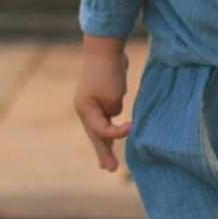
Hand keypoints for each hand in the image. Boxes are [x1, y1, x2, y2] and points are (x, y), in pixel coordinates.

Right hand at [75, 36, 132, 171]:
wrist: (105, 49)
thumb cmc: (108, 72)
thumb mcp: (113, 96)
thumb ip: (113, 111)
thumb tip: (113, 115)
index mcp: (86, 110)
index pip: (102, 131)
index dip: (118, 133)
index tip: (132, 126)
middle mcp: (85, 110)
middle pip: (95, 136)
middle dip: (103, 153)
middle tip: (110, 169)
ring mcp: (90, 104)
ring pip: (98, 129)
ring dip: (104, 145)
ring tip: (107, 163)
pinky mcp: (99, 99)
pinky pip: (104, 120)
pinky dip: (109, 130)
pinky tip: (111, 138)